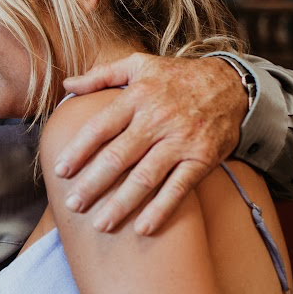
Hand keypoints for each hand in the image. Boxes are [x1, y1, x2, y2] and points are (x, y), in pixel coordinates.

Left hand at [54, 53, 246, 234]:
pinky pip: (179, 188)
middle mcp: (156, 120)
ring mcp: (180, 141)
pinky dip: (161, 209)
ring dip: (121, 204)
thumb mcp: (138, 65)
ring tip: (100, 225)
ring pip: (145, 177)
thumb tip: (67, 83)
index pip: (100, 127)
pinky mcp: (201, 159)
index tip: (60, 171)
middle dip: (93, 184)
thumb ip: (100, 75)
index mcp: (136, 97)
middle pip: (118, 157)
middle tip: (73, 204)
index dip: (78, 151)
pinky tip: (143, 229)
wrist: (232, 85)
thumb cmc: (176, 77)